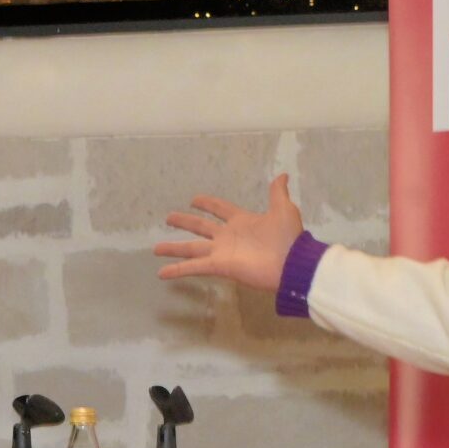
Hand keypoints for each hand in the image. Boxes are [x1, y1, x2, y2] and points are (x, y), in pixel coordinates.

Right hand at [153, 174, 304, 293]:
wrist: (292, 263)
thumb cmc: (288, 237)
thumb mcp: (284, 210)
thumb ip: (278, 193)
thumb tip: (282, 175)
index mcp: (241, 221)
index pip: (220, 209)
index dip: (208, 203)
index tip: (193, 199)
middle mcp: (228, 236)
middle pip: (200, 227)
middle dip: (185, 222)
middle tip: (168, 218)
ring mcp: (222, 252)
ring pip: (192, 249)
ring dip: (174, 248)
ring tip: (156, 248)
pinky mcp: (219, 266)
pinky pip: (195, 267)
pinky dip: (178, 270)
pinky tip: (162, 273)